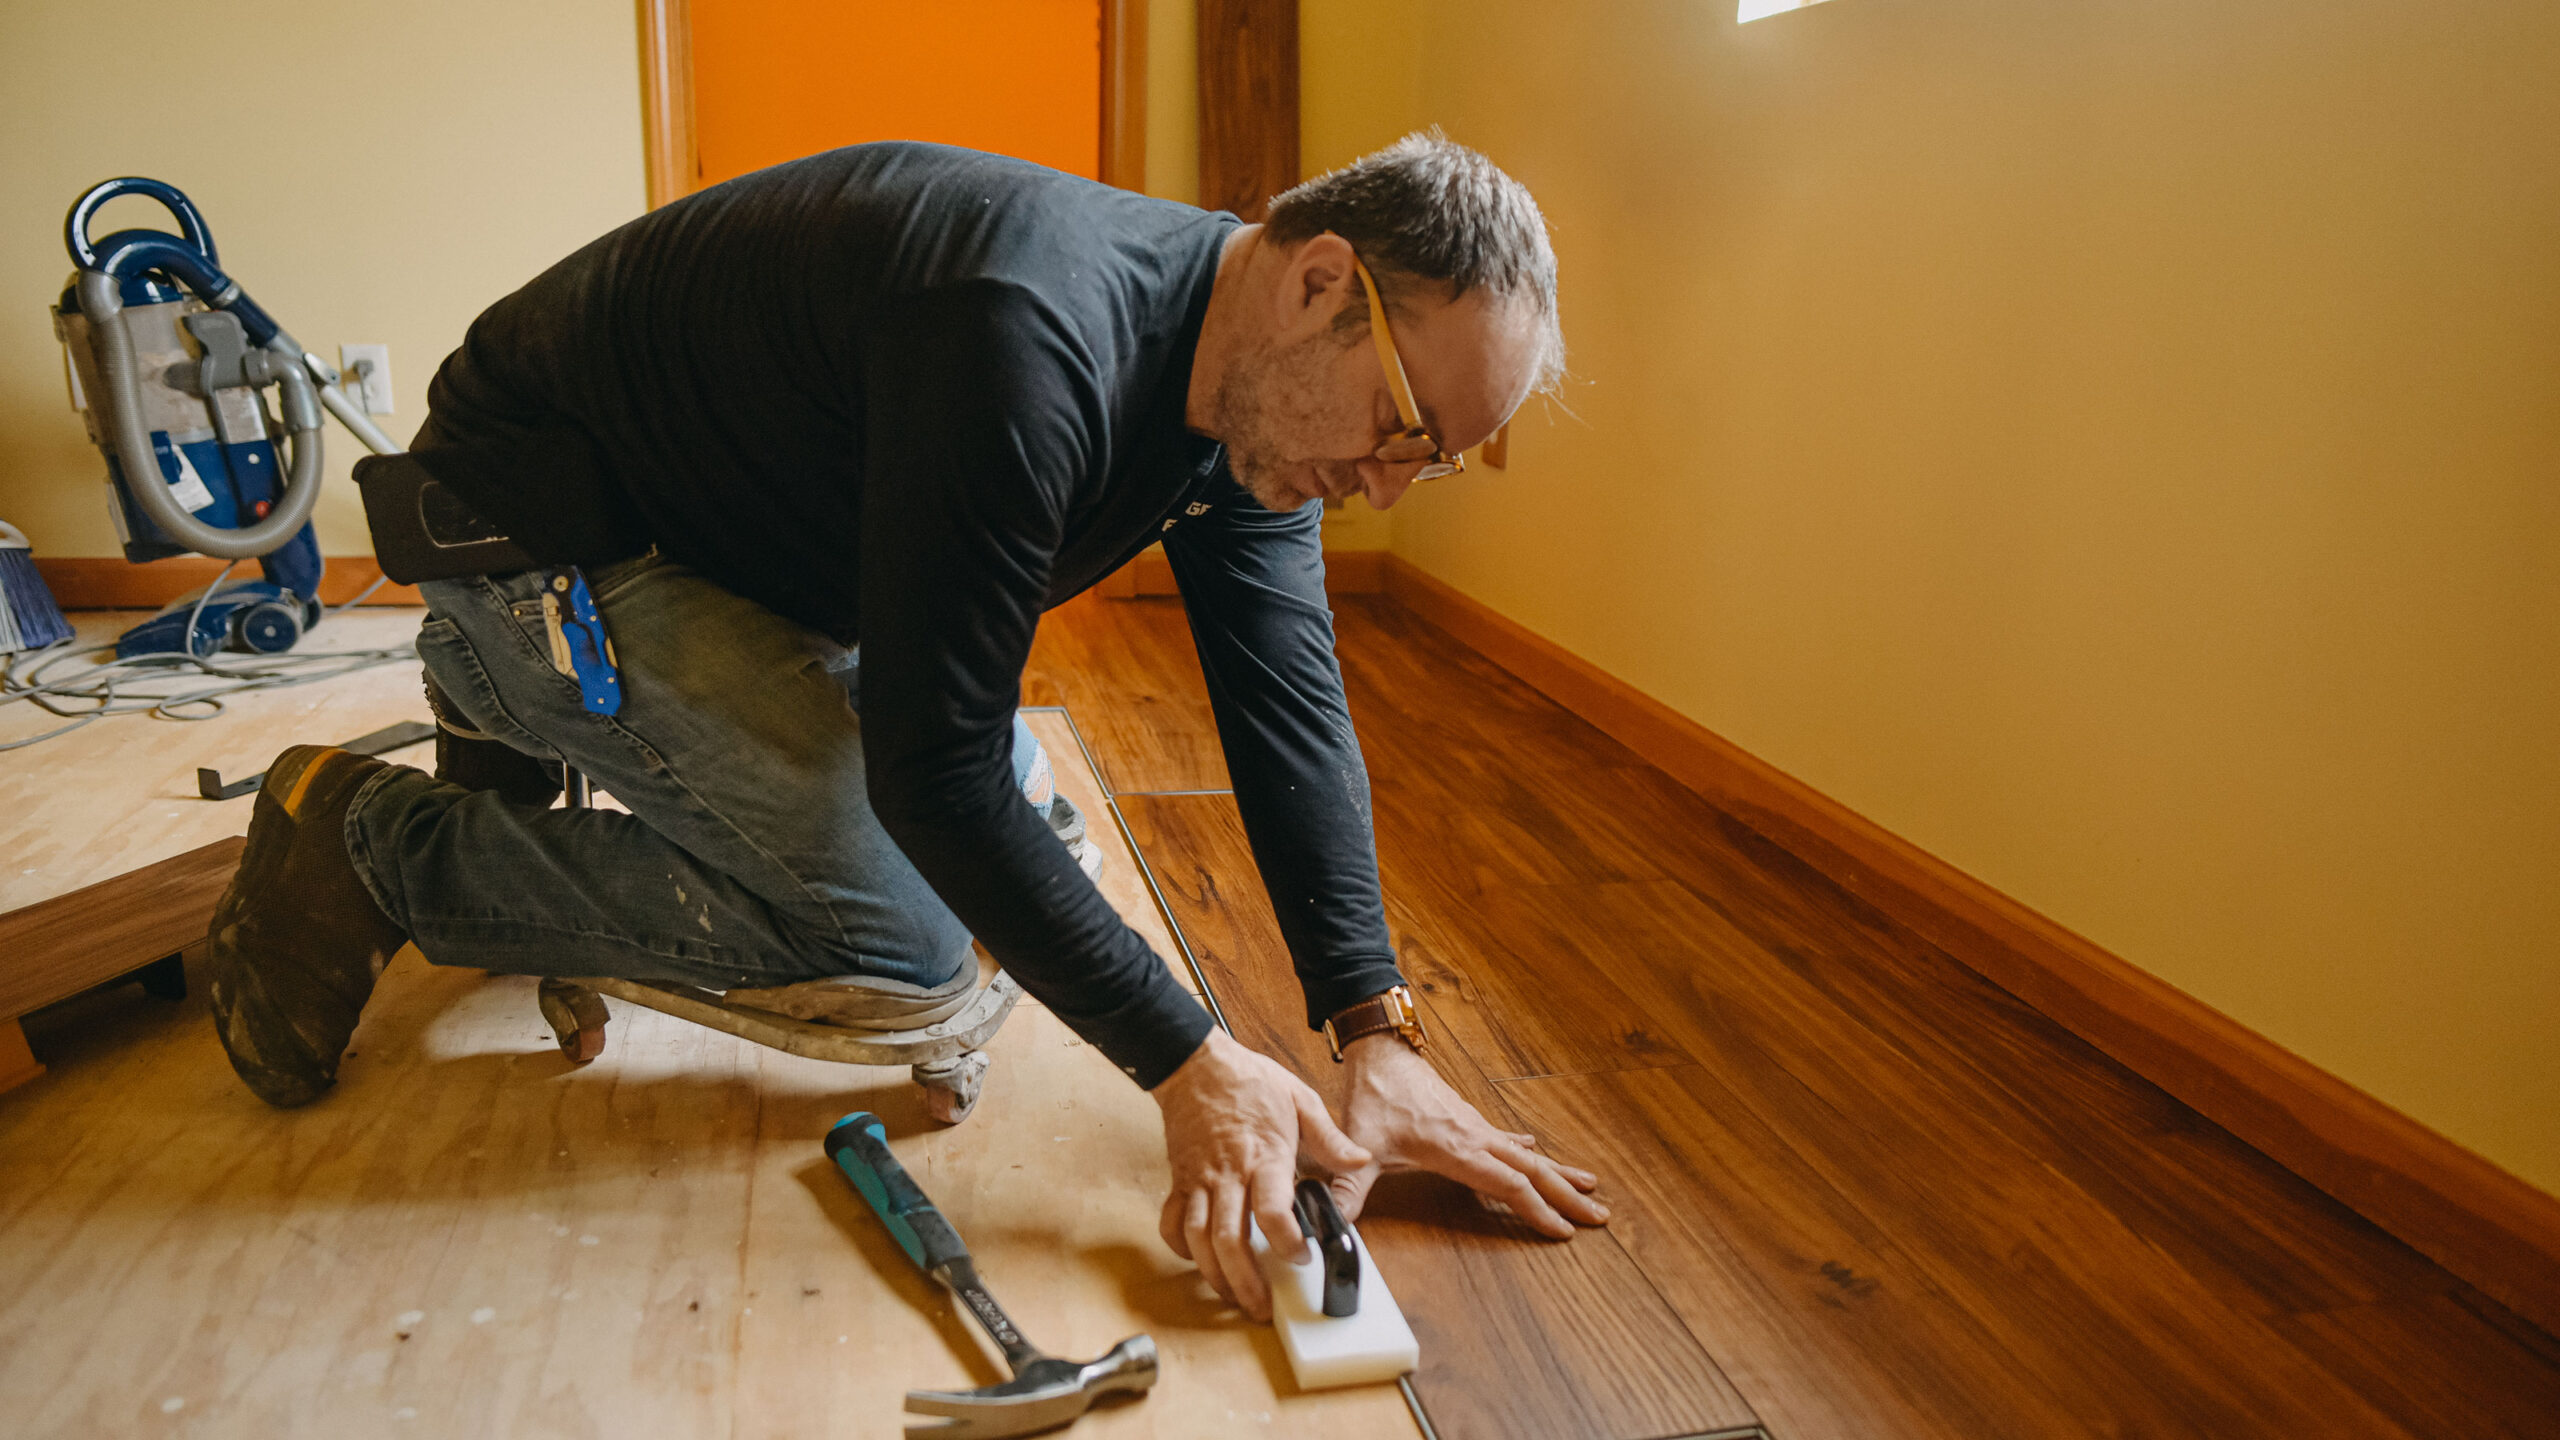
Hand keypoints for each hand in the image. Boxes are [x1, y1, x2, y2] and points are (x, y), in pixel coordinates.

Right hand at [1154, 1028, 1371, 1320]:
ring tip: (1234, 1297)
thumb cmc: (1247, 1079)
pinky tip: (1198, 1261)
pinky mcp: (1180, 1180)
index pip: (1271, 1211)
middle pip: (1229, 1240)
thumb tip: (1359, 1159)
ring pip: (1198, 1240)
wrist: (1195, 1063)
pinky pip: (1173, 1223)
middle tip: (1263, 1306)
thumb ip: (1330, 1137)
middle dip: (1246, 1281)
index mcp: (1264, 1156)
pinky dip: (1181, 1249)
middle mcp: (1228, 1174)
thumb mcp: (1300, 1098)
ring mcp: (1199, 1180)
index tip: (1302, 1256)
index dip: (1287, 1242)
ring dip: (1215, 1276)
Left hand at [1327, 1033, 1607, 1235]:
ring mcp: (1476, 1127)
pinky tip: (1537, 1149)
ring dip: (1559, 1173)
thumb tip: (1335, 1220)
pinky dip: (1529, 1151)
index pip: (1508, 1184)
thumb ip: (1349, 1186)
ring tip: (1590, 1187)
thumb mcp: (1361, 1144)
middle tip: (1600, 1216)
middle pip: (1533, 1170)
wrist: (1381, 1050)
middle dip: (1567, 1195)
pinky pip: (1508, 1140)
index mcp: (1458, 1148)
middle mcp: (1476, 1137)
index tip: (1564, 1231)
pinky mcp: (1468, 1119)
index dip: (1537, 1210)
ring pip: (1528, 1154)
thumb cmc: (1374, 1095)